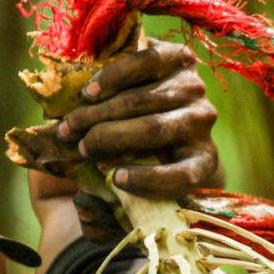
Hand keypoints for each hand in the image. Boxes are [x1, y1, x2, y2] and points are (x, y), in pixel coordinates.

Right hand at [55, 39, 221, 238]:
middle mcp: (203, 123)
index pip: (185, 176)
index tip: (116, 180)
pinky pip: (146, 62)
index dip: (150, 181)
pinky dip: (113, 77)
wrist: (142, 111)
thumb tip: (84, 206)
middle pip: (155, 130)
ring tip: (71, 124)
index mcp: (200, 163)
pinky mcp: (179, 57)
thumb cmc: (130, 164)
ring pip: (143, 99)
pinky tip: (90, 92)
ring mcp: (193, 88)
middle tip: (78, 146)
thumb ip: (100, 216)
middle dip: (109, 139)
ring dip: (98, 113)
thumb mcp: (120, 198)